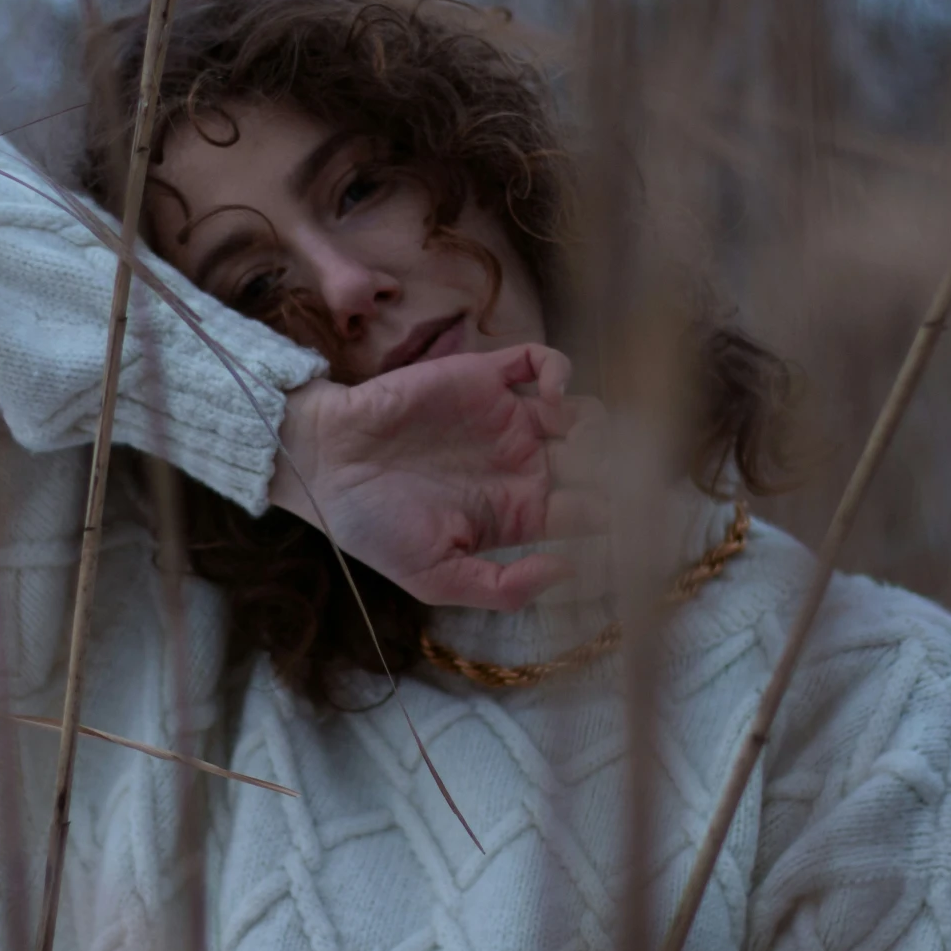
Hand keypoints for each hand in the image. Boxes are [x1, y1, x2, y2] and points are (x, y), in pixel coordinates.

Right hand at [268, 344, 609, 610]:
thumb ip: (503, 588)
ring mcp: (507, 419)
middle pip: (599, 460)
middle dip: (618, 466)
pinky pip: (541, 363)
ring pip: (582, 411)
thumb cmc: (374, 528)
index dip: (616, 517)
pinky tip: (553, 399)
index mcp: (518, 515)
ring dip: (597, 422)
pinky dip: (561, 373)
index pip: (591, 514)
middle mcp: (522, 466)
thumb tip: (567, 570)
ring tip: (580, 438)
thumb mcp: (436, 580)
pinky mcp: (485, 378)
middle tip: (616, 474)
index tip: (625, 525)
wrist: (324, 465)